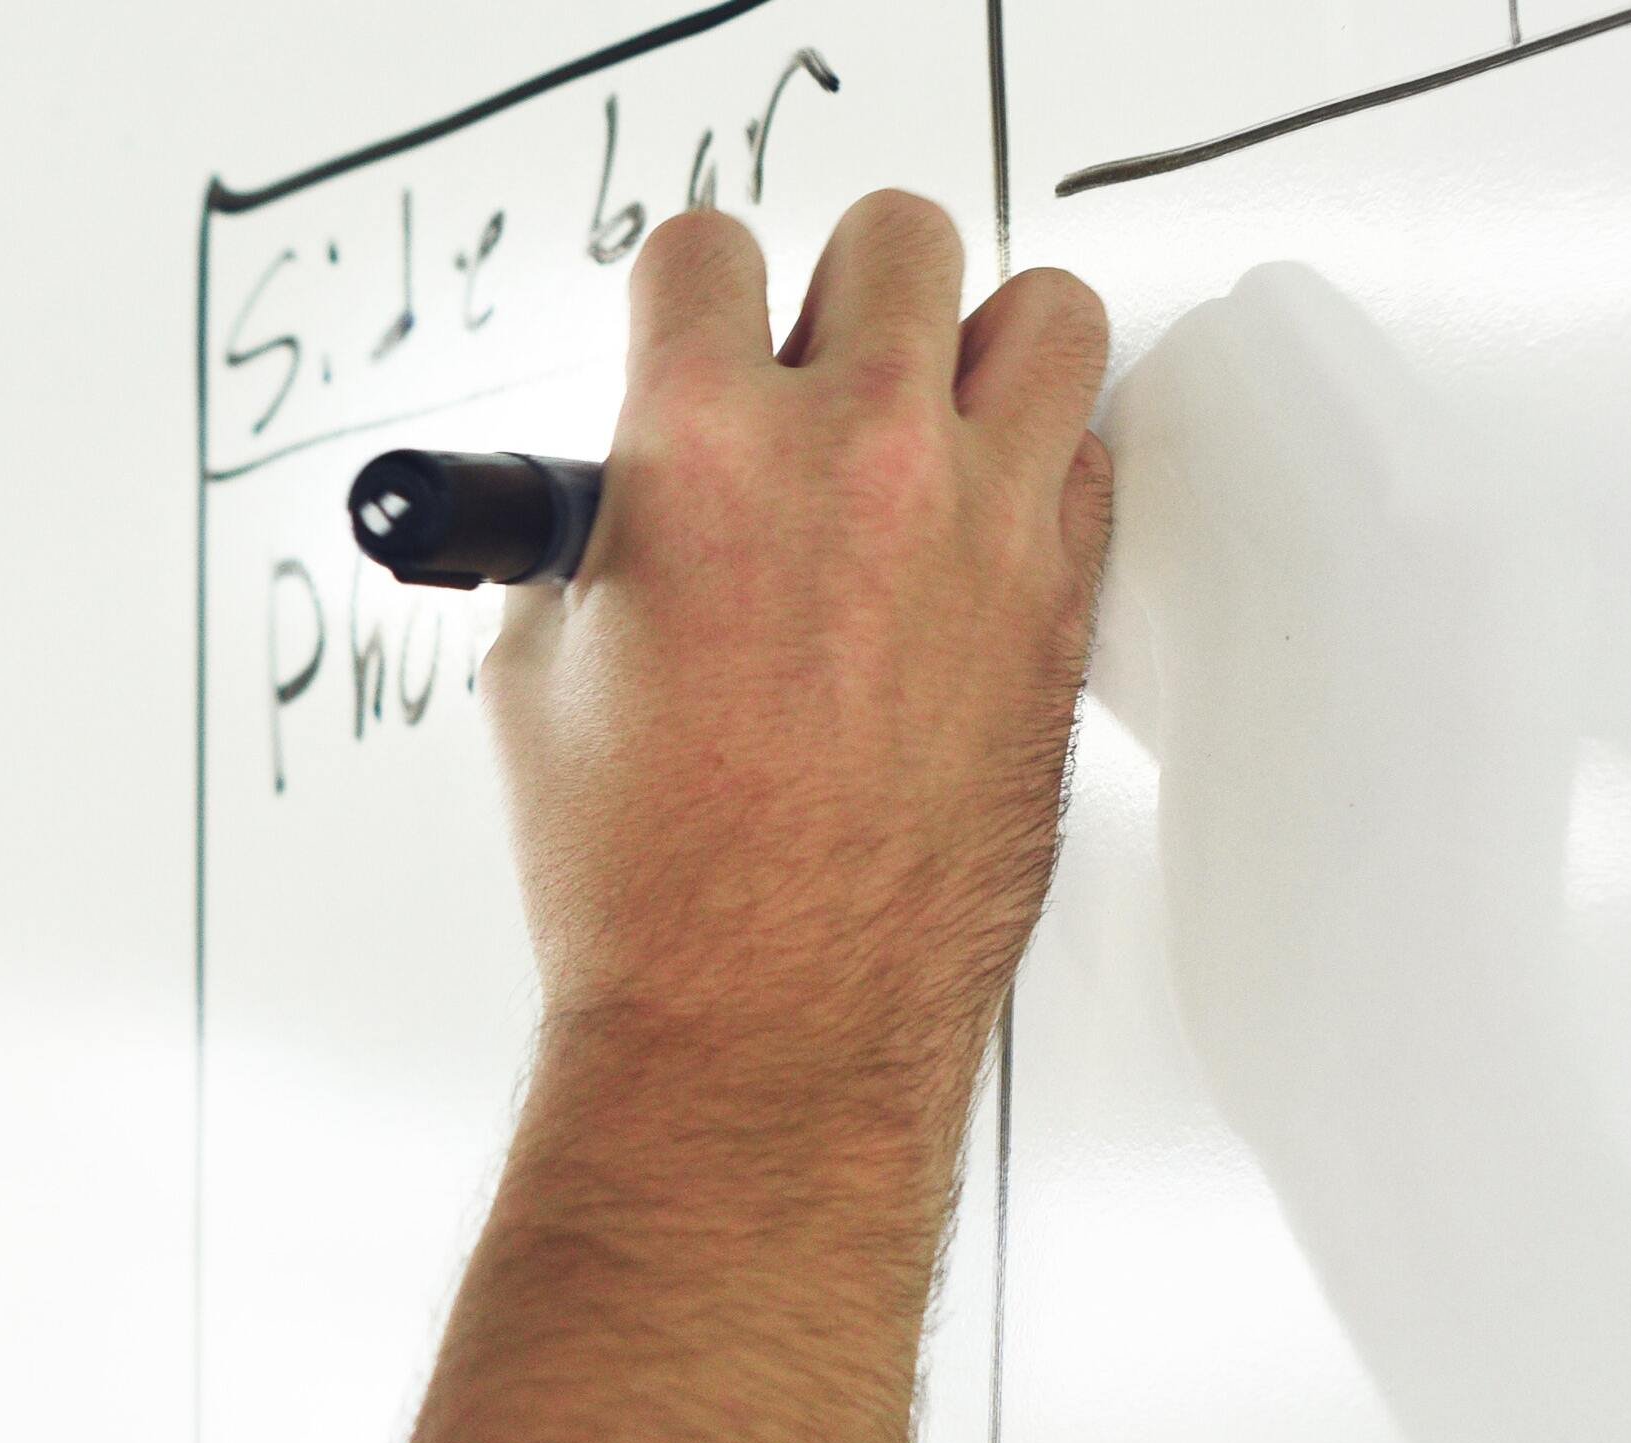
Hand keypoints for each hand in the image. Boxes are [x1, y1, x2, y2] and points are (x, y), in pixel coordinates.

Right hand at [486, 192, 1112, 1116]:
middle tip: (815, 374)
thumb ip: (596, 536)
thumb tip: (632, 491)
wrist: (761, 1017)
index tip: (692, 334)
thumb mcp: (539, 676)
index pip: (707, 251)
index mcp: (700, 453)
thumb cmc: (648, 883)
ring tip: (926, 423)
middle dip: (845, 295)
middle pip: (899, 238)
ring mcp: (983, 520)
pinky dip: (1037, 468)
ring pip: (1047, 311)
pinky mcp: (1064, 596)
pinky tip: (969, 533)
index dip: (687, 298)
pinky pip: (1090, 452)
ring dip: (979, 347)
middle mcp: (856, 457)